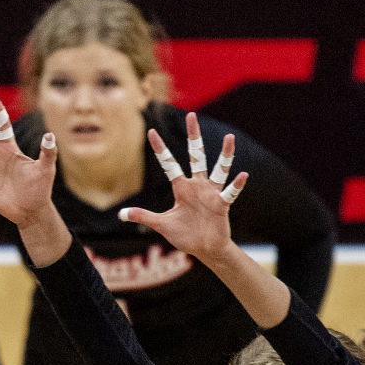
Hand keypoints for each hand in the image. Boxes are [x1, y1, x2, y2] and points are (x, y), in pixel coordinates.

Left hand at [117, 112, 247, 261]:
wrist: (204, 248)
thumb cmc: (184, 235)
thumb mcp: (161, 224)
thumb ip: (143, 216)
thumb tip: (122, 214)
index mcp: (182, 188)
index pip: (169, 164)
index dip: (160, 149)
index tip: (151, 132)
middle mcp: (197, 186)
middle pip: (196, 156)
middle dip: (193, 137)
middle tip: (192, 116)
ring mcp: (211, 193)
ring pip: (219, 169)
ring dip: (225, 155)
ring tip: (229, 138)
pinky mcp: (221, 205)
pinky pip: (230, 192)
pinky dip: (236, 184)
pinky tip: (242, 175)